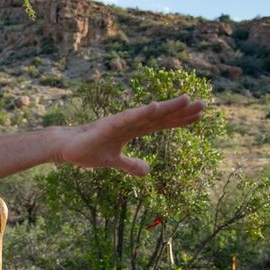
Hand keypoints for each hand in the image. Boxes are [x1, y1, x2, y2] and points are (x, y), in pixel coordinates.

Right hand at [57, 95, 204, 175]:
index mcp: (132, 130)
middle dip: (181, 111)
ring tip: (187, 99)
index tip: (198, 116)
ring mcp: (120, 122)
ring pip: (148, 113)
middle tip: (204, 105)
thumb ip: (131, 165)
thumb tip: (148, 170)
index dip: (179, 120)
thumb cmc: (87, 151)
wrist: (65, 148)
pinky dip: (142, 111)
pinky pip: (128, 118)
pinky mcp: (109, 125)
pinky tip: (156, 106)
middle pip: (160, 116)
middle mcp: (129, 122)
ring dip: (168, 107)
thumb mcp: (114, 162)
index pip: (160, 124)